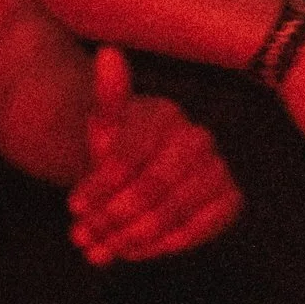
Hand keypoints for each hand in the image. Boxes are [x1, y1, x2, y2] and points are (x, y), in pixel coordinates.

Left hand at [68, 47, 242, 265]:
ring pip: (172, 212)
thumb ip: (107, 94)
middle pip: (150, 188)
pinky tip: (134, 251)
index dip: (99, 184)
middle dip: (113, 215)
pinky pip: (199, 229)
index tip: (74, 206)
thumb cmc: (120, 142)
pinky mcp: (230, 199)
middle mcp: (198, 138)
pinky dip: (164, 245)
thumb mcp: (105, 121)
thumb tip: (107, 52)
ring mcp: (218, 169)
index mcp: (164, 114)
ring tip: (101, 248)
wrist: (147, 162)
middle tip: (85, 235)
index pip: (128, 155)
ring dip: (132, 236)